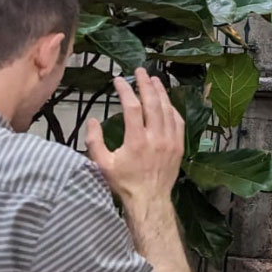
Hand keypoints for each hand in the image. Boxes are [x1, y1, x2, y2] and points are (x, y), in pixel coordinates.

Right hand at [86, 68, 183, 208]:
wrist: (149, 200)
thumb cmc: (124, 183)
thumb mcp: (102, 165)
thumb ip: (94, 142)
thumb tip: (93, 121)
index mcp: (136, 141)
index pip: (132, 107)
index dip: (125, 90)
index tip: (118, 80)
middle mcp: (156, 137)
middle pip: (152, 102)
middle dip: (145, 83)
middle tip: (140, 71)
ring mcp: (170, 140)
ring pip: (167, 108)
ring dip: (160, 91)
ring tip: (154, 79)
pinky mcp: (179, 144)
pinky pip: (177, 120)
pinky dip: (171, 107)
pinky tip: (166, 101)